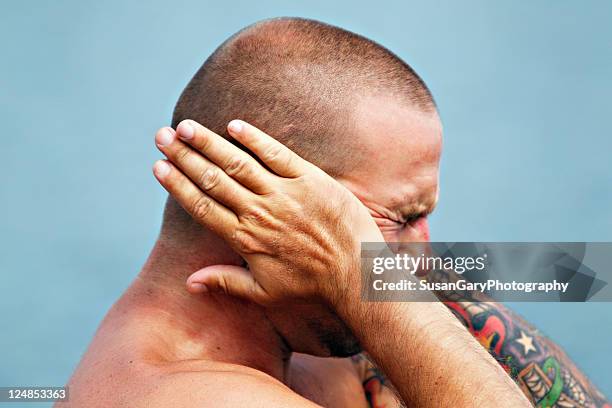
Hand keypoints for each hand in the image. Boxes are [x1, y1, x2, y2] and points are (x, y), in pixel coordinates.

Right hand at [153, 119, 383, 307]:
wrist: (356, 274)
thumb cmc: (310, 285)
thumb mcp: (264, 292)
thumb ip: (225, 282)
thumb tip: (190, 282)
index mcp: (244, 239)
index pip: (201, 205)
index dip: (177, 184)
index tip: (158, 166)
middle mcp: (259, 212)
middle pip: (212, 178)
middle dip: (183, 155)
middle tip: (162, 135)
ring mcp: (284, 193)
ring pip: (237, 162)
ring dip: (208, 142)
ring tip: (186, 126)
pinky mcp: (310, 179)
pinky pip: (277, 153)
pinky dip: (254, 139)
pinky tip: (234, 126)